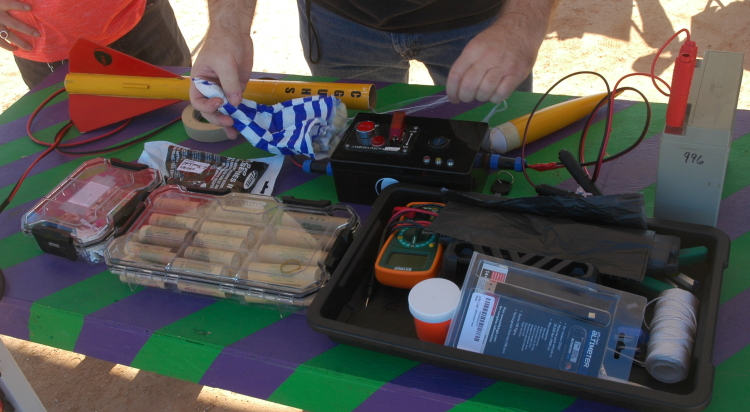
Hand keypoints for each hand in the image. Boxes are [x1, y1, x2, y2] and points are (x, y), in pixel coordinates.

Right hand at [0, 0, 37, 51]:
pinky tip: (15, 48)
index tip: (30, 8)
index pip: (10, 4)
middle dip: (27, 30)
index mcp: (1, 4)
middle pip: (14, 24)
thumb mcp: (1, 1)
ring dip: (20, 42)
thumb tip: (28, 4)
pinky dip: (8, 46)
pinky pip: (0, 41)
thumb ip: (12, 2)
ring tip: (30, 48)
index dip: (19, 6)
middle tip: (38, 34)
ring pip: (8, 35)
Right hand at [188, 0, 255, 139]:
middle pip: (211, 109)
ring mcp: (224, 89)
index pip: (198, 100)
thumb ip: (229, 83)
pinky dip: (240, 114)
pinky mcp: (236, 89)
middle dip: (218, 117)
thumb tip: (235, 102)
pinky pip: (237, 105)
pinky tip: (244, 124)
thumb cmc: (223, 43)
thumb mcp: (225, 62)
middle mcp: (210, 88)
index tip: (220, 103)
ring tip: (234, 134)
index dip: (207, 106)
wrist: (236, 32)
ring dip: (229, 122)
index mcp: (199, 81)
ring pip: (224, 110)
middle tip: (229, 122)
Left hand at [445, 0, 554, 103]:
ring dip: (480, 98)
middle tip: (468, 98)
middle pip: (468, 87)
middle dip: (465, 97)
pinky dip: (494, 99)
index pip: (456, 75)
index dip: (451, 92)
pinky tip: (494, 94)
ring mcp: (503, 66)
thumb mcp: (476, 45)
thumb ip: (467, 64)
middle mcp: (487, 58)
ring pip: (484, 92)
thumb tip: (457, 88)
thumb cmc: (495, 40)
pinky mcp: (517, 74)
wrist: (520, 28)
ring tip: (482, 94)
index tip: (453, 99)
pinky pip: (501, 95)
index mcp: (473, 50)